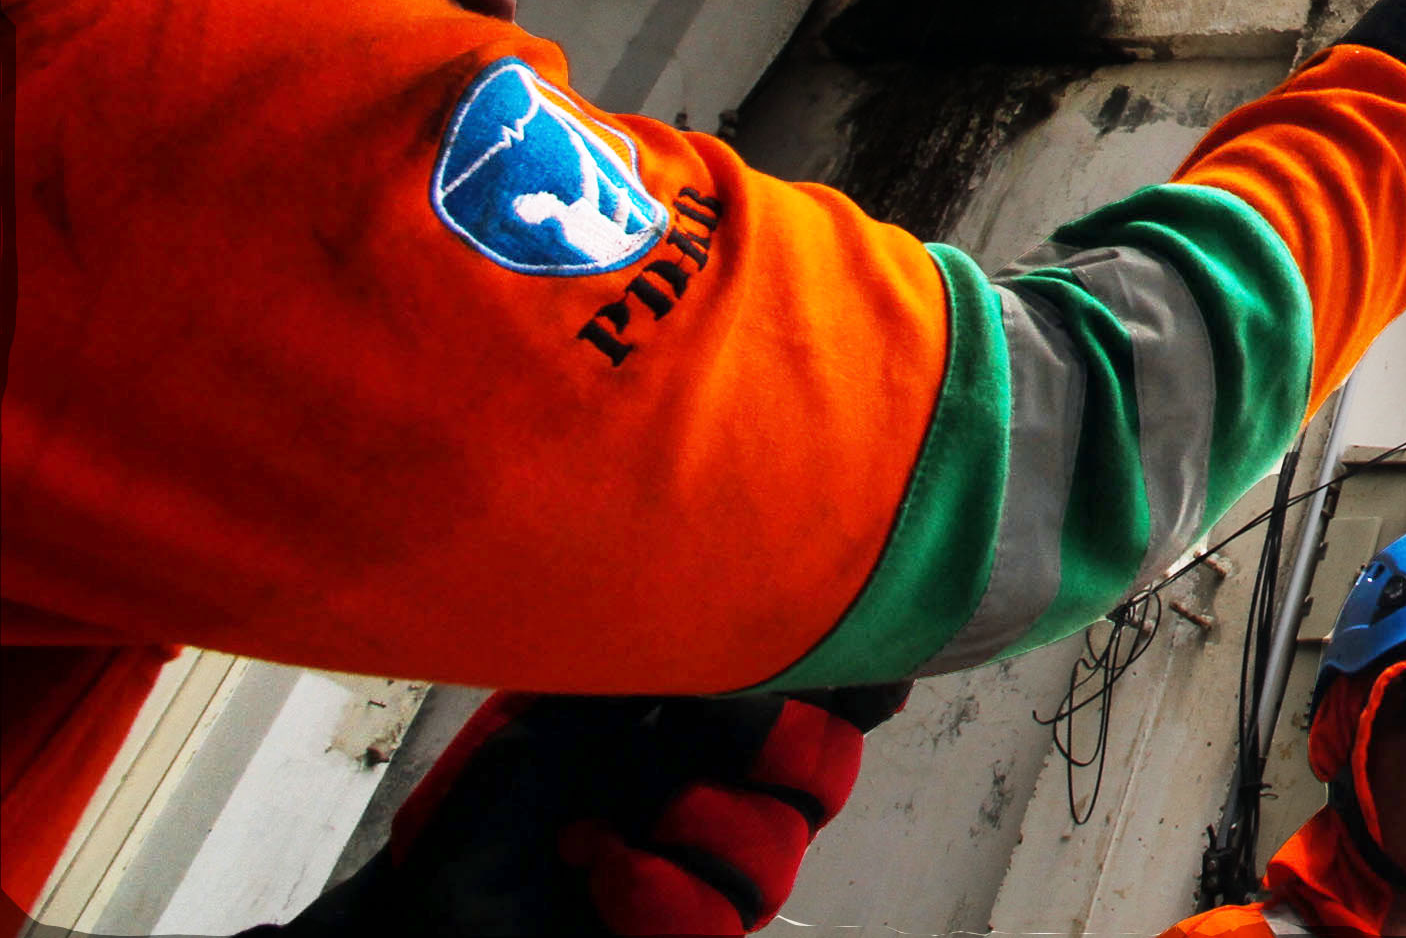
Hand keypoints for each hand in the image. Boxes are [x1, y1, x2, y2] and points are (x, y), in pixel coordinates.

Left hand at [338, 685, 907, 935]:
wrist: (424, 911)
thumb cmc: (483, 804)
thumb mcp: (574, 707)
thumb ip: (672, 667)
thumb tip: (756, 621)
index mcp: (704, 728)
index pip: (813, 697)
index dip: (852, 679)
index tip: (858, 667)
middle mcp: (718, 794)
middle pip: (826, 772)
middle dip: (777, 749)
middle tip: (705, 739)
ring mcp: (706, 873)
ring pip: (781, 848)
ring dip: (692, 831)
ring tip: (606, 827)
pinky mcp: (686, 935)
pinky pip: (718, 919)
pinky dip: (654, 894)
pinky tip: (601, 878)